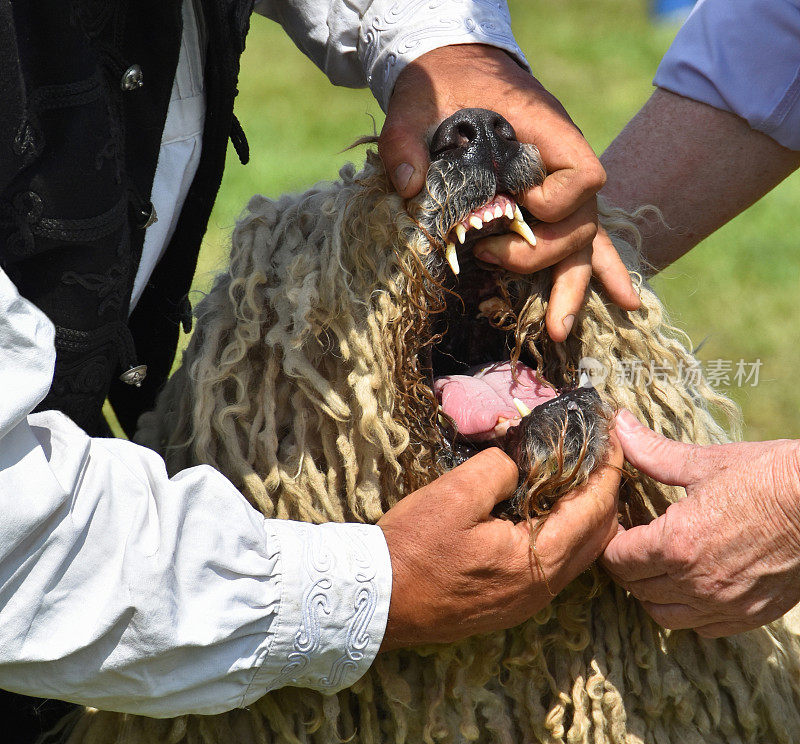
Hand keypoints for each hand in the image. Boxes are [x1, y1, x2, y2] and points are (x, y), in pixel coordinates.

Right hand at [377, 440, 621, 650]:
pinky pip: (554, 562)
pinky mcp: (510, 602)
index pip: (595, 508)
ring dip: (581, 512)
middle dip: (602, 490)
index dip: (608, 469)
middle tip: (593, 453)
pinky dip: (560, 531)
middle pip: (597, 534)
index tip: (612, 436)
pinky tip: (540, 509)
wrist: (379, 600)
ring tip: (570, 475)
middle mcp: (543, 586)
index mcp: (538, 560)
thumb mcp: (455, 494)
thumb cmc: (414, 546)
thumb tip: (522, 461)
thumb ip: (500, 469)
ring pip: (576, 551)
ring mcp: (528, 599)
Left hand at [378, 43, 638, 341]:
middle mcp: (562, 166)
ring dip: (573, 290)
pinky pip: (582, 245)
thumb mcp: (418, 101)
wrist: (458, 72)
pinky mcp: (546, 207)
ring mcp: (558, 190)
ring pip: (584, 245)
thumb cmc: (445, 85)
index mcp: (546, 133)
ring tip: (557, 330)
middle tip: (489, 258)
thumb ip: (407, 140)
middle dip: (541, 255)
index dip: (557, 201)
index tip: (517, 205)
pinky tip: (625, 305)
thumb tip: (408, 187)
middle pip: (581, 223)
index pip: (583, 174)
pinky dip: (600, 274)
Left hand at [602, 409, 799, 636]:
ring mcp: (725, 604)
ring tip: (656, 567)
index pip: (618, 559)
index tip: (616, 527)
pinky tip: (691, 586)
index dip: (609, 542)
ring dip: (651, 593)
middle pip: (636, 588)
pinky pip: (704, 628)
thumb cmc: (768, 477)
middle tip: (631, 543)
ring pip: (665, 615)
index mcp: (677, 545)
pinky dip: (689, 612)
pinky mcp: (751, 615)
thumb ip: (654, 452)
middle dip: (625, 566)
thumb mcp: (706, 462)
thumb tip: (619, 425)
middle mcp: (696, 582)